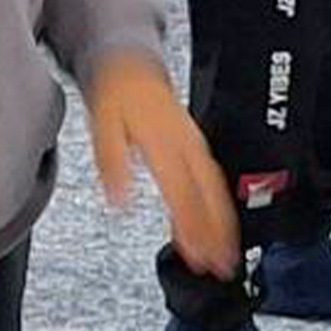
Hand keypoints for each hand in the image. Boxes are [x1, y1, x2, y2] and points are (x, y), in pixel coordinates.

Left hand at [85, 54, 236, 280]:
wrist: (131, 65)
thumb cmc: (118, 95)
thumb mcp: (104, 127)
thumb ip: (113, 165)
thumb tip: (118, 202)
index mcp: (167, 144)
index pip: (184, 194)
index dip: (193, 227)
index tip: (198, 255)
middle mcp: (187, 146)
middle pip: (210, 195)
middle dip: (219, 232)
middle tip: (222, 265)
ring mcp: (195, 146)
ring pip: (216, 189)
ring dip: (223, 223)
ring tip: (226, 254)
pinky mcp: (195, 146)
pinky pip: (211, 180)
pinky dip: (216, 206)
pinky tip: (212, 225)